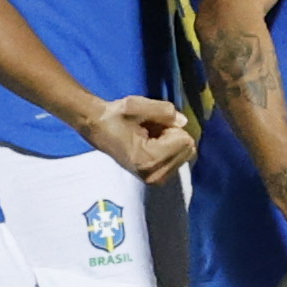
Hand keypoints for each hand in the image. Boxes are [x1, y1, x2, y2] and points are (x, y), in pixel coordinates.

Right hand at [80, 95, 196, 184]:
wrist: (98, 128)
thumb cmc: (116, 116)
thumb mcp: (138, 105)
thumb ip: (164, 111)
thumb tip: (184, 122)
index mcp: (149, 159)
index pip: (185, 141)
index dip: (172, 127)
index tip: (152, 124)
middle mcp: (154, 175)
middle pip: (188, 150)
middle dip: (174, 136)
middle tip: (152, 131)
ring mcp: (155, 180)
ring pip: (185, 155)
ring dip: (172, 143)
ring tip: (149, 138)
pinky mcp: (155, 180)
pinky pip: (178, 160)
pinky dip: (169, 150)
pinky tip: (151, 145)